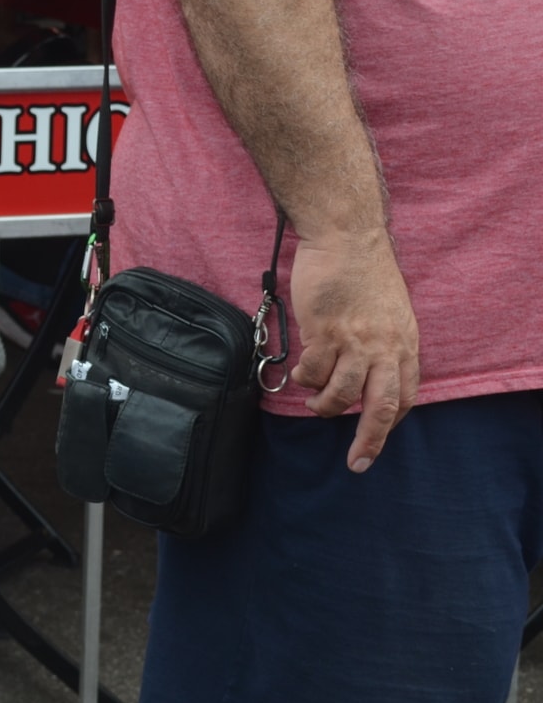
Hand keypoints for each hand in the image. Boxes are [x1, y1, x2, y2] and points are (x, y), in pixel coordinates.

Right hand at [286, 230, 419, 470]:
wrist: (346, 239)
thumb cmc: (364, 273)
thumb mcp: (391, 313)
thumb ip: (384, 345)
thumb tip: (368, 375)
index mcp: (404, 344)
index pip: (404, 396)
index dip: (389, 425)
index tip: (373, 445)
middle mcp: (385, 347)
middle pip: (381, 406)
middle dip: (369, 440)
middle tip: (357, 463)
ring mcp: (355, 340)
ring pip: (341, 393)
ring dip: (323, 405)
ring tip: (313, 401)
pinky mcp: (326, 331)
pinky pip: (312, 370)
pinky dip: (303, 377)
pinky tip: (298, 372)